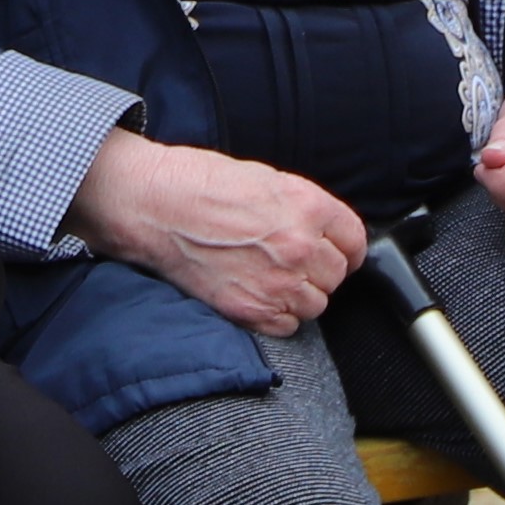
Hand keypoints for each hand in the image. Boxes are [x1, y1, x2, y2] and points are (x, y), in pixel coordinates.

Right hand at [72, 128, 361, 336]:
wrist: (150, 204)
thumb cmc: (196, 183)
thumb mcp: (264, 179)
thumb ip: (301, 207)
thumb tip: (321, 230)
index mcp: (308, 206)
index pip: (355, 240)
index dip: (344, 246)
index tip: (335, 252)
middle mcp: (299, 246)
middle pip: (337, 274)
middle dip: (318, 270)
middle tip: (289, 262)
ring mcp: (277, 282)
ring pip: (316, 304)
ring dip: (298, 295)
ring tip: (269, 278)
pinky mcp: (250, 308)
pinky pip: (287, 326)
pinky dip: (276, 316)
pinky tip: (256, 295)